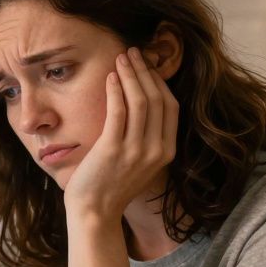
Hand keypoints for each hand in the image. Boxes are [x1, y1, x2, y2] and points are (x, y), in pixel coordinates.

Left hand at [63, 46, 177, 221]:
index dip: (160, 82)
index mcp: (166, 152)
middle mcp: (156, 150)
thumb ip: (147, 138)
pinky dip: (115, 90)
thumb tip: (142, 104)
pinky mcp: (112, 150)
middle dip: (145, 71)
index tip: (147, 66)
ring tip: (121, 58)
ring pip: (140, 101)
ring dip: (130, 75)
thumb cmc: (112, 186)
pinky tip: (109, 77)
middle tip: (132, 53)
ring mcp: (135, 151)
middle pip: (157, 99)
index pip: (171, 107)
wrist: (94, 213)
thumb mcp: (140, 163)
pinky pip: (118, 111)